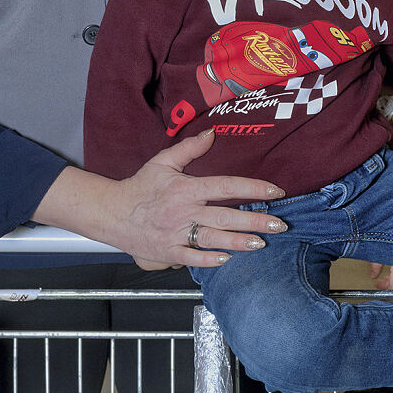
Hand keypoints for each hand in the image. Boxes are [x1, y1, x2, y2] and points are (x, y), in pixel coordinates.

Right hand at [33, 131, 287, 270]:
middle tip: (280, 224)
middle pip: (226, 217)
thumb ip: (189, 148)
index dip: (253, 188)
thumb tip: (212, 134)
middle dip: (255, 221)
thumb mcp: (162, 162)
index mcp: (186, 189)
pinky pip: (193, 257)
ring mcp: (177, 234)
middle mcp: (184, 212)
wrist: (112, 213)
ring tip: (261, 244)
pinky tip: (228, 258)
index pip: (226, 187)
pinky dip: (210, 259)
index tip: (275, 191)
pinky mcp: (169, 252)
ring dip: (239, 242)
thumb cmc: (140, 187)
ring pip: (214, 240)